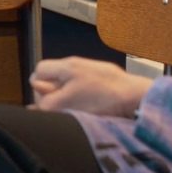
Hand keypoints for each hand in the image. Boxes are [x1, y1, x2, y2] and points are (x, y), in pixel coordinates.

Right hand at [29, 57, 152, 116]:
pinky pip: (86, 86)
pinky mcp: (107, 78)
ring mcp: (93, 69)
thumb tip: (34, 106)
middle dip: (54, 93)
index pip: (39, 71)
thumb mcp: (66, 104)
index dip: (39, 89)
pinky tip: (93, 107)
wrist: (138, 97)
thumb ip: (45, 103)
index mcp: (66, 66)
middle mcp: (78, 63)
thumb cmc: (102, 100)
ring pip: (70, 83)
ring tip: (80, 109)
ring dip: (69, 97)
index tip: (49, 103)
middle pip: (53, 76)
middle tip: (64, 108)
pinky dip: (85, 97)